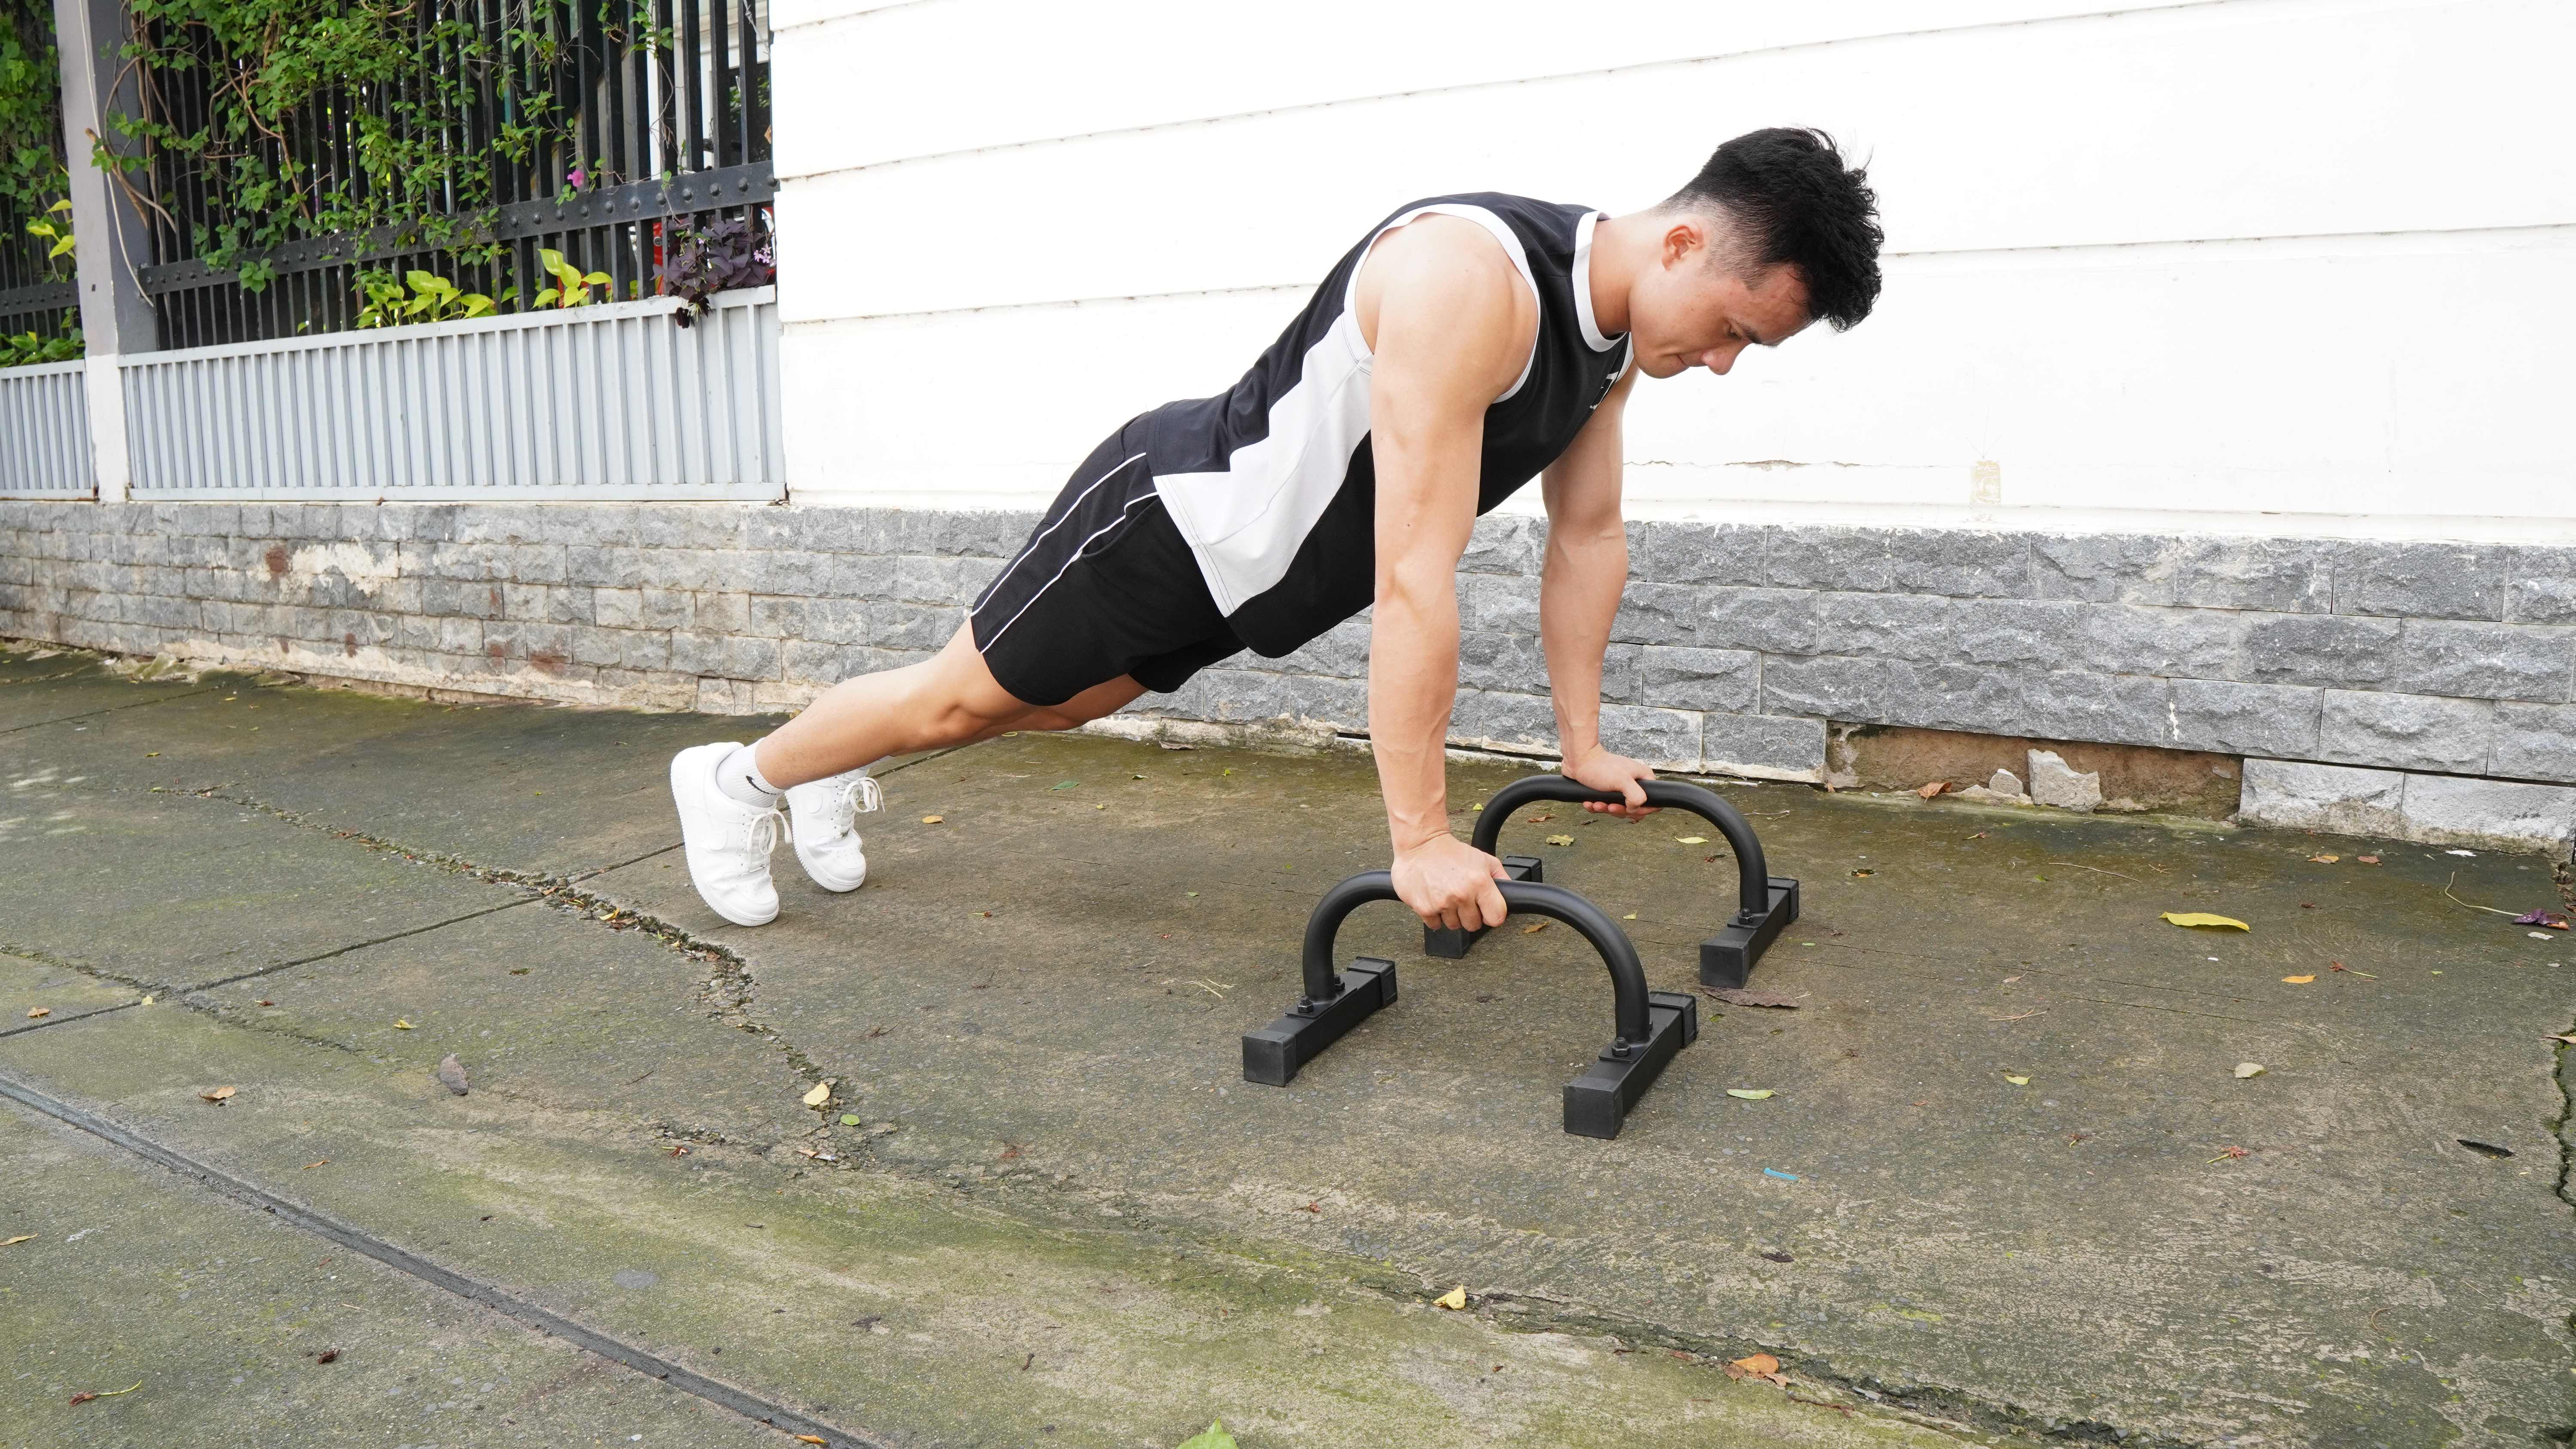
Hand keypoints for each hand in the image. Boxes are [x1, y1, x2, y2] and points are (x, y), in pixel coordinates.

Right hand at [1391, 834, 1509, 932]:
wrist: (1421, 845)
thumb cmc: (1451, 852)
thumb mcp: (1483, 859)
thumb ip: (1501, 877)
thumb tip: (1510, 893)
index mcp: (1479, 883)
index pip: (1496, 918)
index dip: (1491, 915)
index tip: (1486, 910)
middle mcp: (1461, 895)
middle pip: (1473, 925)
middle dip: (1470, 915)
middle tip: (1463, 900)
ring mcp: (1442, 903)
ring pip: (1454, 926)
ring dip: (1452, 916)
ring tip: (1448, 897)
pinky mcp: (1424, 908)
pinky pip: (1435, 925)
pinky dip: (1436, 916)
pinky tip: (1435, 899)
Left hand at [1562, 748, 1657, 819]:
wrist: (1579, 760)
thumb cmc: (1600, 766)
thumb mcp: (1623, 780)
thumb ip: (1636, 796)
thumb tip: (1635, 809)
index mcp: (1642, 778)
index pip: (1652, 802)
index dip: (1641, 810)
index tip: (1628, 809)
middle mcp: (1633, 783)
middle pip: (1633, 808)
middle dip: (1619, 810)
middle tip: (1609, 806)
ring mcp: (1620, 788)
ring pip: (1618, 809)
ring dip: (1606, 809)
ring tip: (1596, 804)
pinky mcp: (1607, 792)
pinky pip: (1606, 806)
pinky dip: (1597, 807)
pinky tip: (1590, 803)